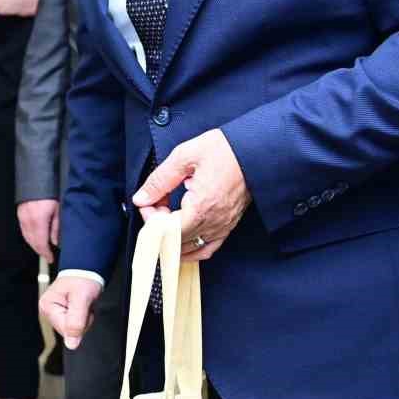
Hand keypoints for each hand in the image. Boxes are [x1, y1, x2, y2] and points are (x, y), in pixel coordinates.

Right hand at [17, 198, 59, 261]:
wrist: (35, 181)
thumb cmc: (48, 195)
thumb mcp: (57, 211)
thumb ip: (55, 228)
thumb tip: (55, 242)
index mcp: (39, 222)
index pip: (41, 244)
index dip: (46, 253)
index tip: (50, 258)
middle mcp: (28, 222)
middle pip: (33, 243)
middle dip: (40, 252)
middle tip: (48, 256)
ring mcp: (22, 219)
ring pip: (27, 238)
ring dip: (35, 246)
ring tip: (43, 249)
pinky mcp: (20, 216)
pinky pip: (24, 231)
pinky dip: (29, 238)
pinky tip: (34, 239)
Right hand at [39, 274, 101, 349]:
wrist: (87, 270)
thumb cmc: (83, 279)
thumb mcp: (81, 299)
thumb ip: (76, 322)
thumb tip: (71, 344)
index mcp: (47, 306)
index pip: (65, 329)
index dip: (79, 322)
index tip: (82, 306)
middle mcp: (48, 310)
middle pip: (69, 331)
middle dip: (82, 320)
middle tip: (84, 304)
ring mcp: (55, 312)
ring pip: (74, 329)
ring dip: (84, 318)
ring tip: (83, 303)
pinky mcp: (63, 313)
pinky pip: (76, 324)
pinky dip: (83, 317)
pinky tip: (82, 306)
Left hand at [133, 128, 249, 261]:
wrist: (256, 150)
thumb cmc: (225, 150)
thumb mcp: (185, 156)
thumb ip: (159, 180)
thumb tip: (142, 198)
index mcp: (201, 206)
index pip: (166, 230)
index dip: (151, 219)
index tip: (148, 202)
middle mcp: (214, 222)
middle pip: (175, 240)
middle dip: (159, 224)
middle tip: (156, 203)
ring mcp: (223, 226)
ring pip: (190, 247)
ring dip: (172, 235)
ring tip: (167, 213)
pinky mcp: (229, 225)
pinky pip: (208, 248)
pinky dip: (191, 248)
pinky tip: (181, 238)